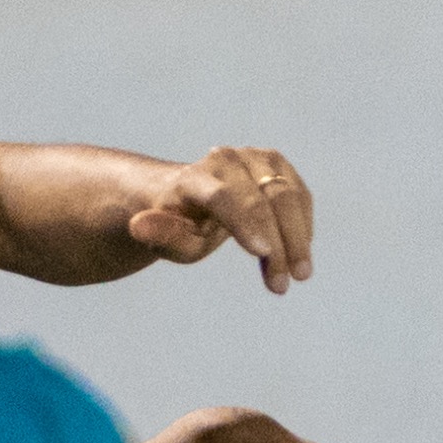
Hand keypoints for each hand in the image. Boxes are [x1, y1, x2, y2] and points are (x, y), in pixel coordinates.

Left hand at [122, 144, 311, 295]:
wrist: (192, 197)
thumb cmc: (178, 224)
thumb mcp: (165, 238)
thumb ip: (159, 234)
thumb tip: (139, 226)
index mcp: (195, 176)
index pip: (225, 197)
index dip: (246, 223)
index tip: (264, 254)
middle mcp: (228, 159)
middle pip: (265, 198)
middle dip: (280, 243)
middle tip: (282, 285)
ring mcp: (256, 158)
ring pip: (290, 196)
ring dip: (298, 238)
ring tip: (299, 276)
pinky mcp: (278, 166)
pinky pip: (300, 197)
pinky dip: (303, 228)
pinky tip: (298, 257)